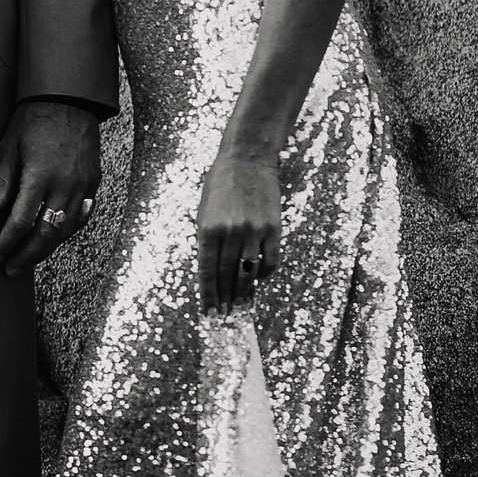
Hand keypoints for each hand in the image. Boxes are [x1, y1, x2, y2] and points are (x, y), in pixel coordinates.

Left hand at [0, 101, 102, 276]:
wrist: (70, 98)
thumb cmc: (33, 119)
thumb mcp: (9, 145)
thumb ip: (0, 182)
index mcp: (40, 175)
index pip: (21, 222)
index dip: (5, 244)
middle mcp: (65, 185)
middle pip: (46, 235)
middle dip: (26, 256)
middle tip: (9, 269)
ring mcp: (83, 186)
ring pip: (65, 231)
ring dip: (45, 249)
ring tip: (27, 260)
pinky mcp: (93, 183)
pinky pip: (81, 218)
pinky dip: (66, 233)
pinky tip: (54, 239)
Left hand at [197, 141, 281, 315]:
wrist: (247, 159)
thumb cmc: (220, 185)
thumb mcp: (204, 212)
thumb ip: (208, 242)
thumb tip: (213, 275)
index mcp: (208, 229)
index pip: (206, 273)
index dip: (208, 297)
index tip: (210, 314)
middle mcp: (230, 232)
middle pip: (227, 277)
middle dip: (225, 299)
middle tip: (225, 317)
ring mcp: (253, 231)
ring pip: (248, 273)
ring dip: (243, 293)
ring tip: (240, 306)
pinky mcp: (273, 229)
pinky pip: (269, 262)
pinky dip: (263, 275)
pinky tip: (256, 280)